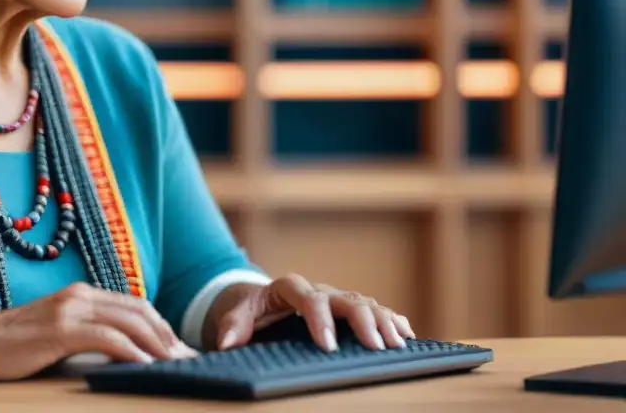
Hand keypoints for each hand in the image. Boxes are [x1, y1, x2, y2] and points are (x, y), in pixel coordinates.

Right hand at [0, 282, 197, 379]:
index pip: (134, 305)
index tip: (179, 350)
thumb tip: (122, 352)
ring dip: (158, 345)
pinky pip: (109, 338)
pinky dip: (132, 352)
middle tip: (189, 360)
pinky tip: (147, 367)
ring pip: (130, 322)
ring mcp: (71, 309)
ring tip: (177, 365)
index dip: (161, 326)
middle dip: (168, 336)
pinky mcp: (62, 329)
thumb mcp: (57, 331)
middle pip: (139, 311)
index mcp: (82, 293)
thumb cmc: (14, 345)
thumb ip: (86, 332)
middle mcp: (81, 294)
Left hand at [211, 273, 415, 353]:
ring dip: (382, 321)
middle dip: (361, 321)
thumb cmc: (252, 311)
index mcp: (290, 288)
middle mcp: (318, 290)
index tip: (327, 346)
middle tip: (375, 346)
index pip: (306, 297)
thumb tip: (226, 342)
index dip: (318, 319)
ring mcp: (336, 298)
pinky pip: (375, 310)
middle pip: (344, 298)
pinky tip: (406, 335)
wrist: (263, 301)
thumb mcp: (238, 313)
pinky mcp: (348, 309)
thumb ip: (232, 325)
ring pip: (363, 303)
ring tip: (397, 343)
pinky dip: (392, 320)